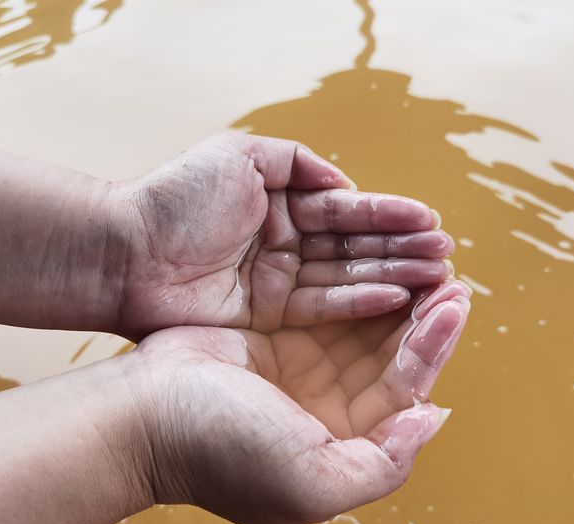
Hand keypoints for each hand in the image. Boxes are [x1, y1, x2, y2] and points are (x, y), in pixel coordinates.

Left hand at [111, 132, 452, 339]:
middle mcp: (287, 245)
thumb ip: (297, 163)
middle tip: (446, 252)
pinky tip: (397, 298)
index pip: (345, 210)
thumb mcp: (240, 155)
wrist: (127, 254)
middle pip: (353, 247)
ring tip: (437, 275)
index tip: (428, 219)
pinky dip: (361, 302)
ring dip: (393, 276)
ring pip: (346, 277)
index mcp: (282, 205)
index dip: (387, 215)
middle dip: (400, 249)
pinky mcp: (270, 318)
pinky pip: (324, 307)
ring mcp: (280, 283)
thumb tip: (344, 182)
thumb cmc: (178, 199)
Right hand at [130, 281, 470, 523]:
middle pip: (390, 356)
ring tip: (426, 260)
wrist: (142, 413)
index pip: (405, 392)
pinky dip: (356, 286)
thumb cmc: (220, 448)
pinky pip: (328, 304)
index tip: (454, 305)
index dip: (433, 349)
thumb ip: (382, 465)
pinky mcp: (277, 334)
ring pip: (365, 327)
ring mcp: (302, 367)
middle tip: (449, 275)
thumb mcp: (310, 482)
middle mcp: (328, 406)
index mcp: (343, 443)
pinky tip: (379, 263)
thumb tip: (433, 418)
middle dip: (424, 317)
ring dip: (398, 296)